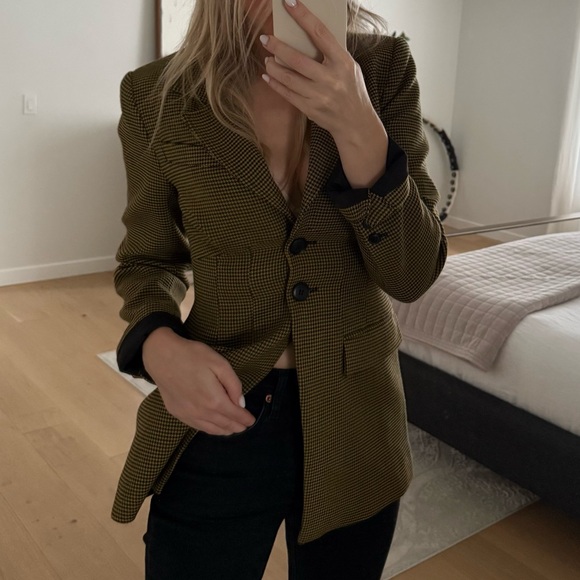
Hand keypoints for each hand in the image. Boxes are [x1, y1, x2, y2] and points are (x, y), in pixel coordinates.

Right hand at [142, 328, 255, 434]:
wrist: (162, 356)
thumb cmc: (193, 356)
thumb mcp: (220, 364)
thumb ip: (233, 385)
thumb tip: (241, 403)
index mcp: (214, 400)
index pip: (235, 415)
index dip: (245, 419)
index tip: (251, 420)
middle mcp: (202, 412)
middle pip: (224, 425)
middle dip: (237, 426)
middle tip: (244, 426)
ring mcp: (188, 415)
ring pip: (211, 429)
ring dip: (224, 430)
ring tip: (232, 429)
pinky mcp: (177, 413)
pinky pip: (197, 427)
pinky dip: (209, 429)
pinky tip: (213, 426)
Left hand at [260, 0, 379, 141]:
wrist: (356, 123)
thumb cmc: (352, 91)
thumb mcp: (350, 67)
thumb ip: (332, 54)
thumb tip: (308, 36)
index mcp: (343, 62)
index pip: (320, 33)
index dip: (303, 16)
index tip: (289, 3)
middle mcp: (330, 79)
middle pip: (297, 59)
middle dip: (277, 47)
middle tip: (265, 39)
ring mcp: (319, 96)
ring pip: (288, 78)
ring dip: (273, 67)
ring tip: (267, 59)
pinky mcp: (310, 109)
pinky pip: (287, 94)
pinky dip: (275, 84)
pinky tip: (268, 76)